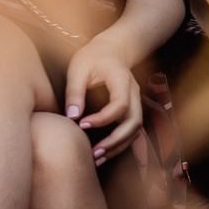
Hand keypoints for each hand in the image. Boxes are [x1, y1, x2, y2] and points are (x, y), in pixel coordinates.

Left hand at [64, 37, 144, 163]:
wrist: (112, 49)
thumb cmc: (92, 57)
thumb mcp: (78, 69)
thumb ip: (75, 92)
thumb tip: (72, 117)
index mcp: (121, 80)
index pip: (120, 104)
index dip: (103, 118)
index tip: (82, 125)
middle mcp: (134, 93)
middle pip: (134, 122)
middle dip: (115, 140)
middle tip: (94, 152)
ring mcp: (136, 102)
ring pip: (135, 130)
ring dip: (118, 146)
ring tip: (97, 158)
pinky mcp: (131, 109)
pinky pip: (131, 130)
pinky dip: (119, 144)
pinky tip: (103, 153)